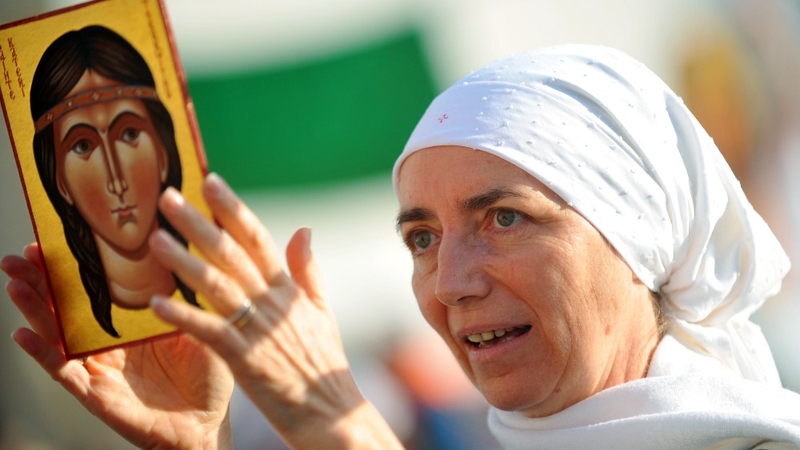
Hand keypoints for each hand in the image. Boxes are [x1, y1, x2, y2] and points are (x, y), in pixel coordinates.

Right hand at [1, 244, 233, 449]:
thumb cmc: (208, 373)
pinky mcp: (98, 394)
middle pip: (67, 307)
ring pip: (58, 335)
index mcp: (132, 322)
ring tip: (15, 283)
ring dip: (35, 310)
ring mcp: (101, 367)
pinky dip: (43, 354)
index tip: (56, 237)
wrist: (211, 423)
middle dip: (42, 280)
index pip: (96, 288)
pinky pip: (65, 372)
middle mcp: (110, 342)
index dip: (75, 265)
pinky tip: (22, 335)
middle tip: (21, 255)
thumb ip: (189, 293)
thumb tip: (191, 247)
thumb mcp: (201, 323)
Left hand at [147, 173, 402, 448]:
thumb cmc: (322, 364)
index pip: (258, 238)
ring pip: (217, 286)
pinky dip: (183, 316)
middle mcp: (272, 302)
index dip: (233, 209)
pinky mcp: (245, 359)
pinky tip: (156, 303)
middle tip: (168, 197)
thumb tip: (304, 229)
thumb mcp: (322, 311)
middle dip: (199, 223)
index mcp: (289, 289)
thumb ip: (308, 270)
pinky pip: (209, 331)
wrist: (330, 410)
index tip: (211, 182)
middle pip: (231, 254)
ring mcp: (259, 329)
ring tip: (154, 240)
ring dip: (184, 262)